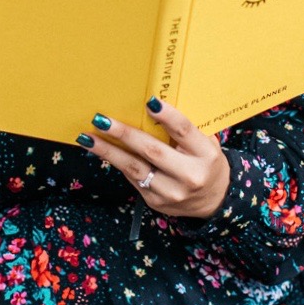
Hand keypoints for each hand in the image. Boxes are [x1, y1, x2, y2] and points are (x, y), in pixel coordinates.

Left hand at [77, 100, 229, 219]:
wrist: (216, 201)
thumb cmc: (206, 162)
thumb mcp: (207, 143)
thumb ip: (185, 129)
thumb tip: (152, 105)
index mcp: (206, 155)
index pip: (184, 131)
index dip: (167, 116)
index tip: (148, 102)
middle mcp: (189, 176)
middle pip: (152, 151)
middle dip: (124, 133)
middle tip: (101, 119)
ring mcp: (171, 192)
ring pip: (134, 168)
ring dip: (108, 151)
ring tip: (87, 137)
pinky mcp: (155, 202)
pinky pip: (132, 178)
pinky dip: (116, 162)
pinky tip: (101, 150)